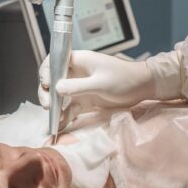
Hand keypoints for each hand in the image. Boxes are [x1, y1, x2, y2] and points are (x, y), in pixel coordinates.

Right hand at [38, 50, 155, 114]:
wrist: (142, 87)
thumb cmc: (123, 78)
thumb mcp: (100, 82)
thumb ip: (78, 86)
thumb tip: (56, 89)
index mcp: (78, 61)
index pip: (54, 61)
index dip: (46, 71)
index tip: (45, 84)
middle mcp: (75, 73)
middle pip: (52, 81)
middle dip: (46, 93)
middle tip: (48, 106)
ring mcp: (80, 87)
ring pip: (59, 96)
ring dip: (54, 107)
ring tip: (53, 120)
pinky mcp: (85, 100)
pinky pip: (70, 108)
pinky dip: (64, 117)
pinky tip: (60, 126)